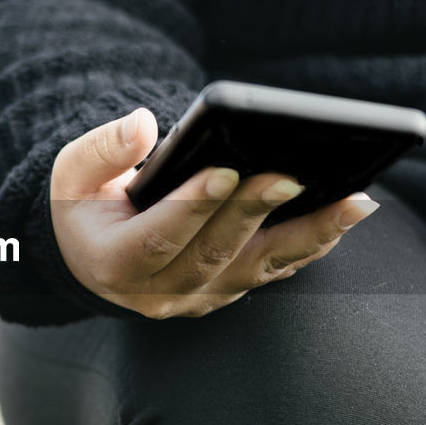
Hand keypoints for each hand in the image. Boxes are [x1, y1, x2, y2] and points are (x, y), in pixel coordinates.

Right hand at [50, 108, 378, 318]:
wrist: (88, 254)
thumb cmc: (82, 203)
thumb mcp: (72, 171)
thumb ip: (102, 149)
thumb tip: (143, 125)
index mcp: (113, 263)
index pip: (155, 239)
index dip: (191, 207)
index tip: (226, 170)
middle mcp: (157, 293)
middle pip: (213, 254)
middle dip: (255, 212)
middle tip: (293, 175)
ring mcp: (196, 299)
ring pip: (256, 270)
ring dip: (307, 236)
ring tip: (353, 201)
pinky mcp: (225, 292)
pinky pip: (272, 271)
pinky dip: (311, 244)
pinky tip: (345, 215)